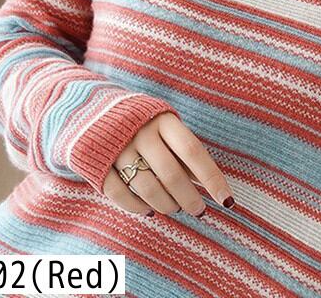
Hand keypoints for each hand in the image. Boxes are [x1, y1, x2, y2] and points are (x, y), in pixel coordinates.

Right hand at [102, 111, 234, 216]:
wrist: (94, 109)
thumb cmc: (144, 122)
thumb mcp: (167, 126)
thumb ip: (184, 151)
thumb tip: (209, 184)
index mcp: (164, 121)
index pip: (193, 152)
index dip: (212, 178)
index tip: (226, 200)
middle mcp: (142, 133)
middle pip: (171, 174)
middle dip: (189, 198)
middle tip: (199, 210)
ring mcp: (119, 149)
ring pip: (147, 187)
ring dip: (166, 204)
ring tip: (175, 208)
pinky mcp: (99, 164)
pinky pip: (121, 194)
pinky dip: (138, 207)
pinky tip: (149, 210)